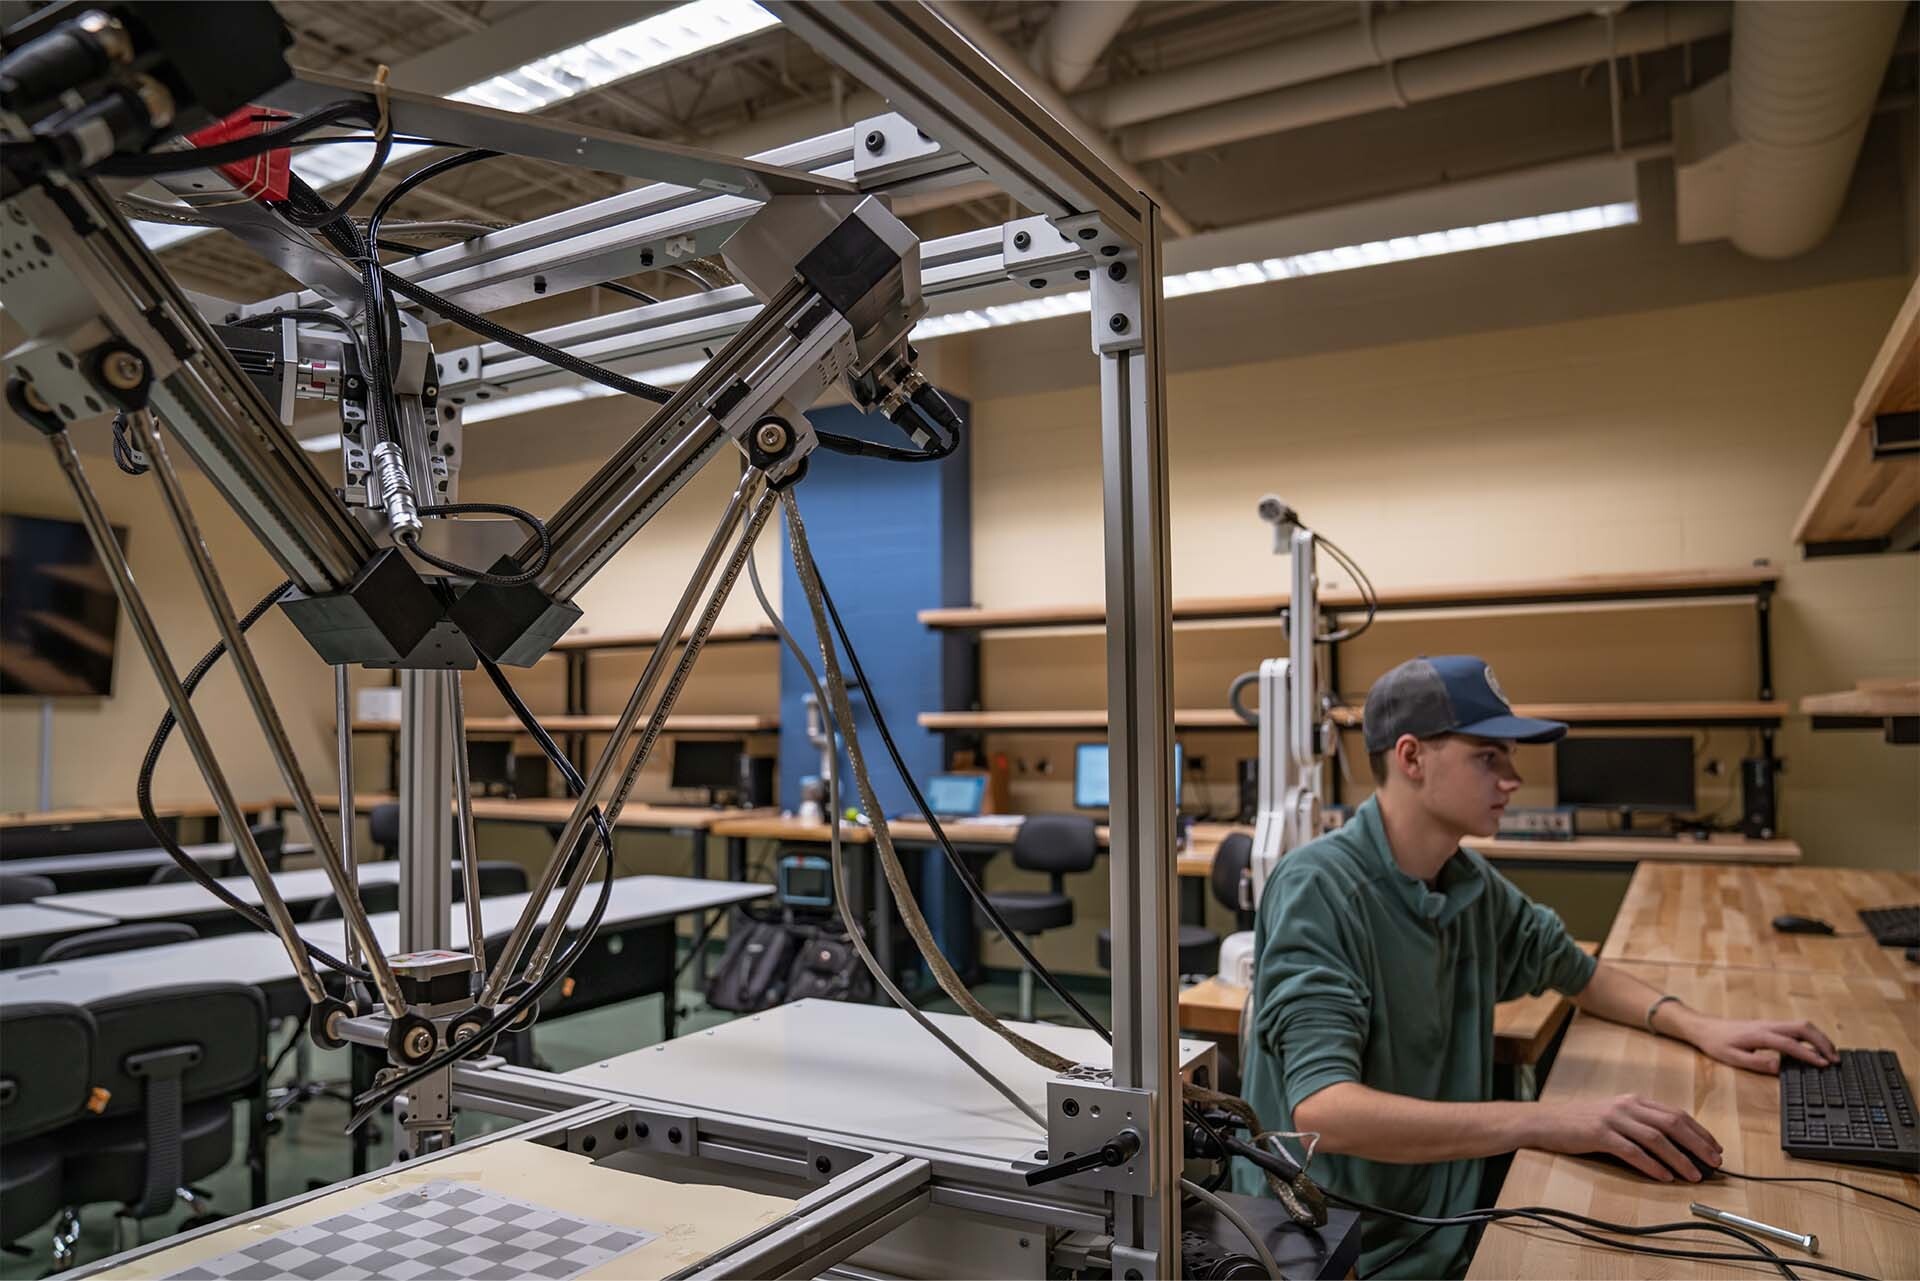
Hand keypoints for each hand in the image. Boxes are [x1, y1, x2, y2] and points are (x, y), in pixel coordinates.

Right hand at [1529, 1093, 1722, 1182]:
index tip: (1715, 1148)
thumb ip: (1641, 1126)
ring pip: (1656, 1137)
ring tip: (1694, 1175)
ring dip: (1679, 1158)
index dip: (1699, 1131)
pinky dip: (1651, 1164)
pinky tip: (1664, 1176)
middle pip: (1672, 1123)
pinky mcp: (1599, 1134)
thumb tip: (1676, 1148)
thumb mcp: (1615, 1117)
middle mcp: (1627, 1106)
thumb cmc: (1581, 1123)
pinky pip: (1632, 1150)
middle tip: (1714, 1163)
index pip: (1676, 1113)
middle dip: (1697, 1144)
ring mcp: (1613, 1118)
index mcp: (1634, 1100)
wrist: (1545, 1121)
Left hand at [1678, 1014, 1836, 1073]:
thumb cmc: (1717, 1044)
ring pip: (1801, 1025)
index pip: (1791, 1044)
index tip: (1825, 1065)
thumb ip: (1757, 1062)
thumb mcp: (1733, 1058)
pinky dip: (1810, 1035)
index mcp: (1760, 1035)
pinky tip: (1815, 1047)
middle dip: (1822, 1042)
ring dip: (1818, 1037)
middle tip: (1836, 1059)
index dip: (1809, 1055)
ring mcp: (1770, 1023)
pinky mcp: (1769, 1025)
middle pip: (1803, 1027)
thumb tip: (1780, 1067)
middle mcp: (1768, 1026)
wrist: (1704, 1028)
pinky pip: (1795, 1027)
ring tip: (1831, 1054)